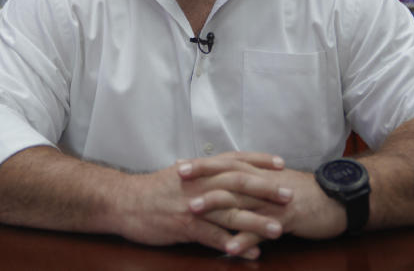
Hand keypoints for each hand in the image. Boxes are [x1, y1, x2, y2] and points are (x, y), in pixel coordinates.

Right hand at [119, 152, 291, 259]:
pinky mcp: (185, 226)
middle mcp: (199, 183)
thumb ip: (204, 172)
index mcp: (199, 169)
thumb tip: (224, 170)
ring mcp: (193, 205)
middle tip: (289, 195)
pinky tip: (252, 253)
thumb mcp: (180, 173)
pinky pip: (215, 237)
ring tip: (280, 229)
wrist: (124, 202)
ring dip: (257, 222)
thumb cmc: (153, 190)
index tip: (281, 163)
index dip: (258, 160)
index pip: (234, 160)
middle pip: (238, 183)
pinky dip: (235, 245)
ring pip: (231, 212)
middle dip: (266, 189)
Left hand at [178, 154, 346, 255]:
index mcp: (258, 172)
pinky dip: (244, 238)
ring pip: (240, 200)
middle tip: (176, 179)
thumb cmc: (302, 193)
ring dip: (216, 205)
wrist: (336, 200)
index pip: (226, 163)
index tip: (178, 165)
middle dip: (202, 177)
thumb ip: (252, 182)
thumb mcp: (274, 183)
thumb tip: (228, 183)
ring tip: (193, 211)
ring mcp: (272, 200)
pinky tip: (229, 248)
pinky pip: (261, 229)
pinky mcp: (285, 218)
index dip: (203, 164)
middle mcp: (262, 182)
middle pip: (227, 176)